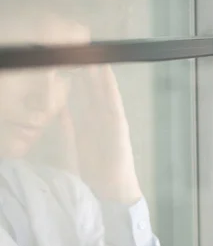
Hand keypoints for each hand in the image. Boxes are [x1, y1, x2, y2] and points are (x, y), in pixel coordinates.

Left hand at [60, 65, 141, 203]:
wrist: (111, 196)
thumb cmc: (92, 178)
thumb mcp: (71, 150)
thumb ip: (67, 130)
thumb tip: (60, 110)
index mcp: (89, 127)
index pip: (82, 98)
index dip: (77, 80)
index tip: (69, 62)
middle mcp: (101, 122)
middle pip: (94, 91)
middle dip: (88, 71)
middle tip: (81, 49)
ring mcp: (112, 124)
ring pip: (104, 93)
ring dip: (99, 73)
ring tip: (93, 52)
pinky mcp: (120, 128)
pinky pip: (114, 103)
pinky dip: (110, 88)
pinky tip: (105, 73)